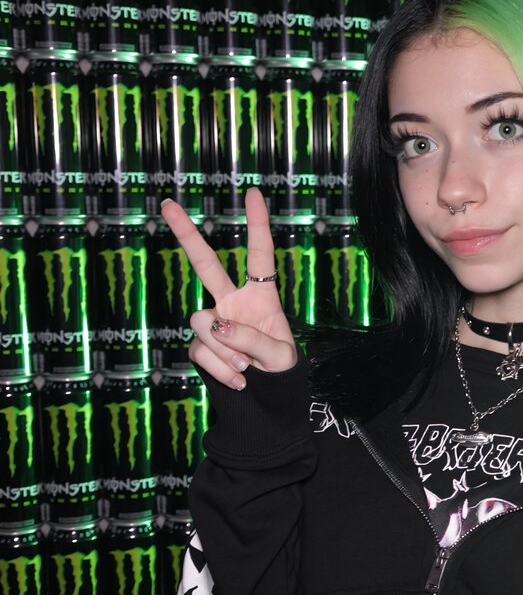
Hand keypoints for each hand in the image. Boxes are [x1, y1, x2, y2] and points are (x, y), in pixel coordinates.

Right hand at [160, 188, 297, 388]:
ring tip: (247, 368)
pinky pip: (200, 351)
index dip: (258, 225)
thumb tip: (219, 325)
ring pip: (203, 324)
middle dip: (186, 235)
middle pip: (206, 265)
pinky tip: (238, 379)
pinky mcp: (200, 346)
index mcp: (261, 296)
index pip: (259, 255)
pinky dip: (219, 368)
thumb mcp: (281, 357)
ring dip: (225, 350)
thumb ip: (255, 340)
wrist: (267, 400)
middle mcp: (232, 303)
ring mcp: (213, 323)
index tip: (254, 194)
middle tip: (168, 204)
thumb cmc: (281, 371)